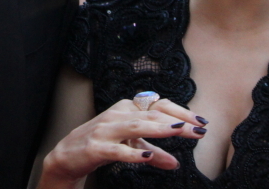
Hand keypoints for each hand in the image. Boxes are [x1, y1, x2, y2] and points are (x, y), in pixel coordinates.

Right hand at [38, 98, 206, 188]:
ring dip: (158, 129)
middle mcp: (117, 115)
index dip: (180, 112)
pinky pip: (117, 149)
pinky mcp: (96, 147)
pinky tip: (147, 156)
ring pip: (135, 126)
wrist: (68, 154)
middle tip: (199, 130)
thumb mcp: (129, 146)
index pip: (158, 105)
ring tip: (178, 132)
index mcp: (126, 108)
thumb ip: (153, 153)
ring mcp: (105, 130)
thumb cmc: (101, 144)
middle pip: (151, 114)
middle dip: (177, 121)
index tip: (200, 122)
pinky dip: (133, 153)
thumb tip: (175, 163)